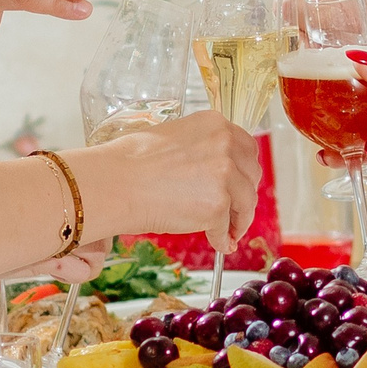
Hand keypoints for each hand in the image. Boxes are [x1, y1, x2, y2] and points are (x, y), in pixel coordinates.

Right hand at [82, 113, 261, 249]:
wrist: (115, 184)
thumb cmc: (130, 162)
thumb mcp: (173, 138)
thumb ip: (201, 149)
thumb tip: (213, 171)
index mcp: (215, 124)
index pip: (247, 147)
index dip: (244, 169)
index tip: (240, 182)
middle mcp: (225, 146)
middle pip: (252, 174)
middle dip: (244, 194)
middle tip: (235, 209)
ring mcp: (225, 176)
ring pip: (246, 203)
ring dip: (239, 219)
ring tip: (228, 231)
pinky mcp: (217, 207)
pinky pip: (226, 228)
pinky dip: (222, 238)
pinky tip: (217, 243)